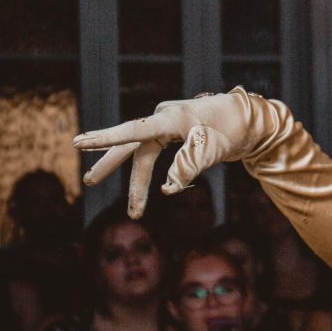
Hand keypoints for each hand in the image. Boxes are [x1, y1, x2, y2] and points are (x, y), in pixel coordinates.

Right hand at [74, 90, 272, 218]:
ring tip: (134, 212)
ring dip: (138, 184)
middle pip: (132, 146)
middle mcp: (164, 120)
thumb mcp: (214, 149)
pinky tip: (147, 191)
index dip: (106, 138)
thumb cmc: (232, 130)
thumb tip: (167, 189)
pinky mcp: (172, 135)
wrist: (251, 120)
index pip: (134, 130)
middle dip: (112, 167)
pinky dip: (150, 175)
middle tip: (89, 182)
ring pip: (143, 156)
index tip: (80, 142)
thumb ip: (190, 165)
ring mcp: (167, 127)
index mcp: (171, 118)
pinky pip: (154, 156)